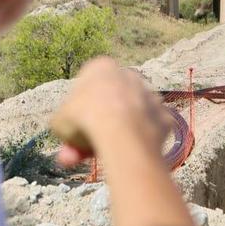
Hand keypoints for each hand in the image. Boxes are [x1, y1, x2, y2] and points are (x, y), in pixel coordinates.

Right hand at [52, 58, 168, 167]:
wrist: (122, 130)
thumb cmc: (85, 118)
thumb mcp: (59, 120)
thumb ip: (64, 123)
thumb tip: (66, 133)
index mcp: (102, 68)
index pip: (86, 90)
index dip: (76, 114)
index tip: (72, 131)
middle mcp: (130, 76)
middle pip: (108, 106)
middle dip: (93, 131)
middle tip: (79, 154)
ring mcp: (150, 96)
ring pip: (128, 120)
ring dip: (114, 139)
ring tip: (101, 157)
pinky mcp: (164, 116)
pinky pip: (146, 133)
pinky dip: (136, 145)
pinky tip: (126, 155)